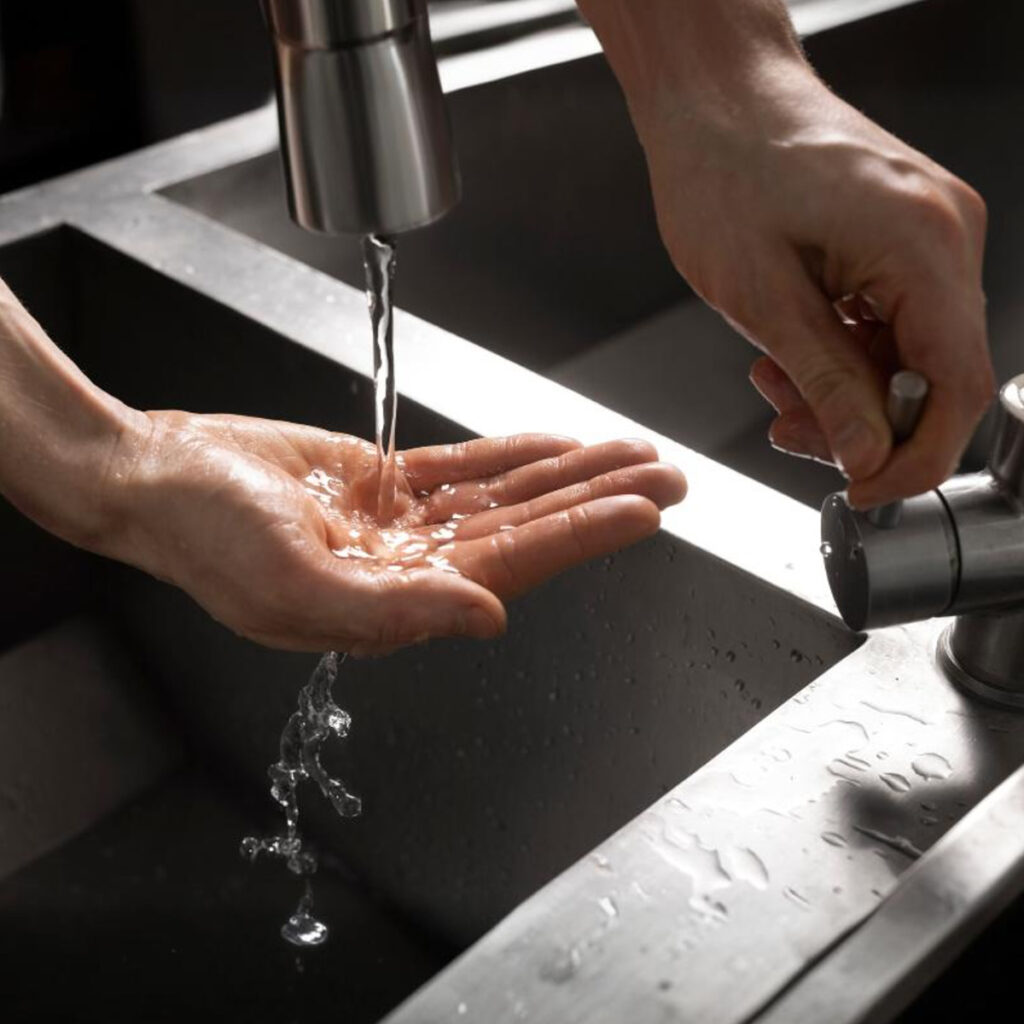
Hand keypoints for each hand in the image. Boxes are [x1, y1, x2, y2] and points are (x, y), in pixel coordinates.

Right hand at [99, 413, 684, 654]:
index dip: (583, 534)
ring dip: (568, 473)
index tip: (645, 507)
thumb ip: (397, 609)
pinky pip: (462, 468)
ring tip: (631, 452)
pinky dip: (511, 456)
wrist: (155, 478)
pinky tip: (554, 446)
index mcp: (396, 603)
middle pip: (528, 529)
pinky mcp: (381, 483)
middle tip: (668, 475)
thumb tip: (489, 617)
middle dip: (599, 500)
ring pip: (505, 496)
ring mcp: (400, 525)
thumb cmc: (204, 538)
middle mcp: (410, 568)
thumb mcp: (293, 582)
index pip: (514, 564)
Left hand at [640, 66, 992, 506]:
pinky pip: (892, 320)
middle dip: (862, 423)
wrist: (712, 96)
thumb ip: (826, 383)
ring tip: (774, 383)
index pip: (958, 387)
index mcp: (922, 243)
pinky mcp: (903, 235)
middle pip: (935, 376)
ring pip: (909, 354)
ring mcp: (930, 231)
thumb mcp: (761, 298)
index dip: (914, 457)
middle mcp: (945, 233)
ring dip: (843, 389)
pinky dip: (843, 352)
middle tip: (791, 430)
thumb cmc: (721, 169)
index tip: (864, 490)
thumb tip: (869, 455)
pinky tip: (790, 352)